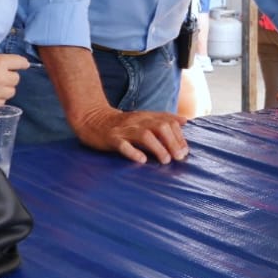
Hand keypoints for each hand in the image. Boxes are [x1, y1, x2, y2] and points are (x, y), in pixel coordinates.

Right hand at [73, 105, 188, 163]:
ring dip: (158, 148)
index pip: (168, 122)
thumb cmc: (122, 123)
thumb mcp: (143, 118)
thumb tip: (184, 121)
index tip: (185, 150)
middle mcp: (137, 121)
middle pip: (160, 127)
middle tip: (179, 157)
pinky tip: (142, 160)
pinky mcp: (111, 139)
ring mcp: (124, 130)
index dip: (179, 136)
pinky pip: (123, 145)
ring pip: (144, 135)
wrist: (92, 119)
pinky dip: (133, 152)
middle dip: (172, 142)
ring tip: (166, 160)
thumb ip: (163, 119)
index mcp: (146, 116)